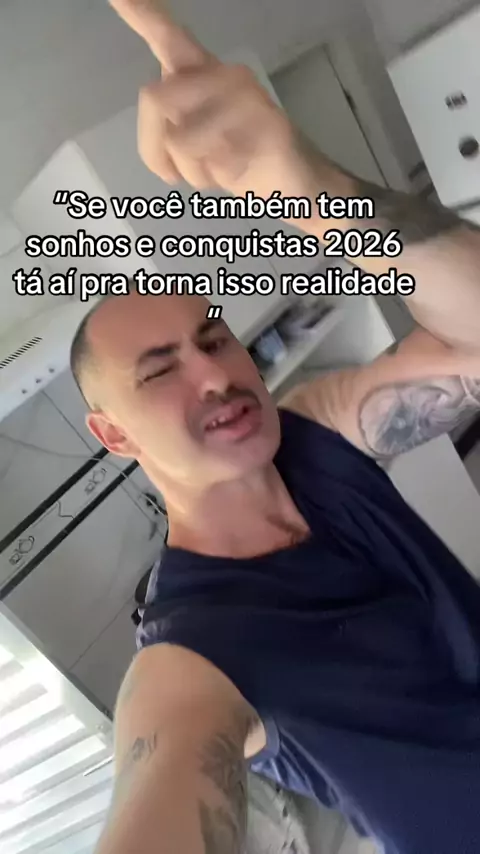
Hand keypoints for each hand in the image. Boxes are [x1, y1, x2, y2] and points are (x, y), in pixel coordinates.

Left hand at [109, 0, 317, 200]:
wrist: (293, 186)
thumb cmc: (237, 161)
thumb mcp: (188, 148)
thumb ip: (163, 127)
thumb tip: (158, 112)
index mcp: (201, 74)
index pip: (165, 35)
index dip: (138, 11)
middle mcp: (224, 75)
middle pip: (153, 99)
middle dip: (155, 149)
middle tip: (180, 171)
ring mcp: (248, 98)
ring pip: (180, 140)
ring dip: (192, 173)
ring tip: (219, 170)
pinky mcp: (267, 126)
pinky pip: (216, 160)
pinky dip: (220, 179)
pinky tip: (242, 171)